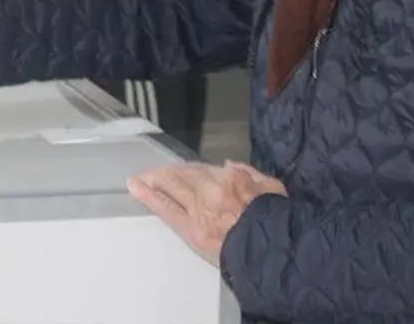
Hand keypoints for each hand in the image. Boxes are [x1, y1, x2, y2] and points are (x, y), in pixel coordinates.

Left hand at [127, 161, 286, 265]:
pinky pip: (167, 209)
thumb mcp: (272, 187)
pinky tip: (138, 190)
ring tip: (138, 179)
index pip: (204, 170)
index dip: (190, 171)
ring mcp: (199, 208)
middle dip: (166, 173)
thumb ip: (250, 173)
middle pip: (183, 176)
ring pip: (171, 188)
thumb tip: (229, 165)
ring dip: (153, 181)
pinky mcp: (191, 228)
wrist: (271, 248)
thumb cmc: (275, 220)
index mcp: (231, 177)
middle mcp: (211, 188)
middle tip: (152, 173)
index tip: (183, 171)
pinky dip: (151, 197)